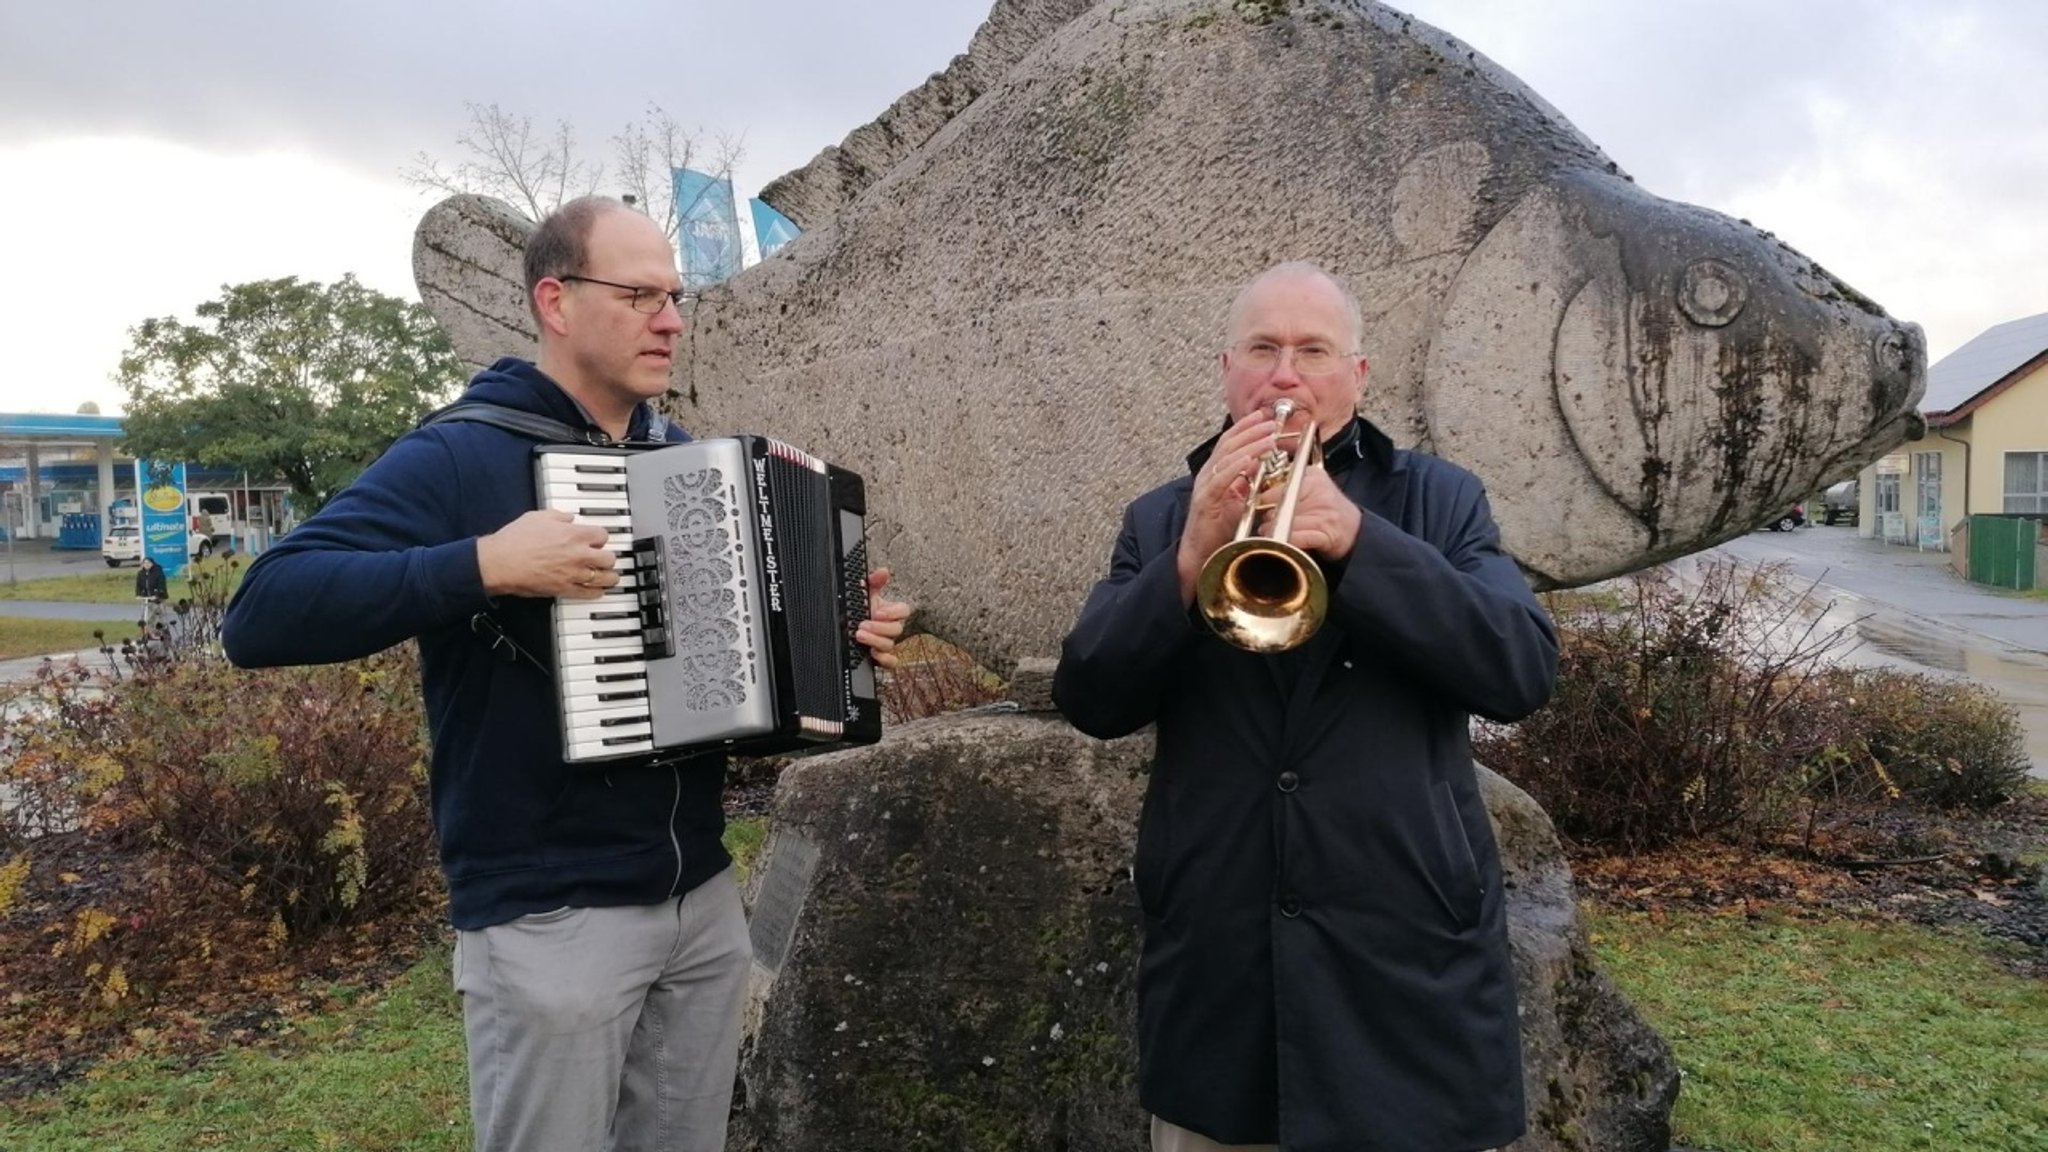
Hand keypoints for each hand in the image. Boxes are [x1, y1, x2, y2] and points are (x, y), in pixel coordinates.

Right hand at [476, 510, 616, 599]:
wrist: (501, 562)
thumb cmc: (515, 540)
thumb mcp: (537, 517)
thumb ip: (558, 516)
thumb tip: (568, 517)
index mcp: (574, 534)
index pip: (603, 535)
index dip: (600, 537)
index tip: (597, 540)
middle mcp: (579, 554)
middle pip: (609, 558)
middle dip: (607, 557)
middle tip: (603, 558)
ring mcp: (573, 573)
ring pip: (605, 578)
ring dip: (609, 576)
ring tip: (609, 576)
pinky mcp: (565, 589)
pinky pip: (590, 594)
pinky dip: (597, 592)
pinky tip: (598, 590)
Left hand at [855, 568, 912, 668]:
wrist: (849, 625)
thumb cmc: (862, 608)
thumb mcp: (867, 593)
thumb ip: (874, 582)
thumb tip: (883, 571)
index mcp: (891, 612)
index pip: (904, 611)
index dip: (893, 613)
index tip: (878, 612)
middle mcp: (891, 628)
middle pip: (897, 630)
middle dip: (879, 628)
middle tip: (863, 624)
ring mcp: (886, 642)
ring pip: (890, 645)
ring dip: (875, 641)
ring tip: (859, 635)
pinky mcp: (881, 656)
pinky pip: (891, 662)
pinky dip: (884, 659)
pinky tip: (872, 654)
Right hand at [1177, 410, 1281, 602]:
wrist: (1197, 554)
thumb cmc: (1218, 530)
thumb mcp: (1236, 501)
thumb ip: (1245, 482)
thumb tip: (1261, 465)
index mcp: (1215, 473)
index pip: (1229, 442)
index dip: (1245, 427)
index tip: (1263, 416)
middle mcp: (1208, 475)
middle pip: (1229, 444)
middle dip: (1251, 431)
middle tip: (1271, 423)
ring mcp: (1205, 487)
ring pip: (1227, 458)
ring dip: (1250, 445)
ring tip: (1269, 437)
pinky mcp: (1205, 501)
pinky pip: (1222, 479)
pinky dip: (1237, 467)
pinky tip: (1251, 459)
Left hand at [1255, 466, 1361, 560]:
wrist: (1353, 530)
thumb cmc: (1325, 509)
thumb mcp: (1310, 487)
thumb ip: (1286, 485)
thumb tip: (1254, 491)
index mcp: (1312, 475)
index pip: (1280, 483)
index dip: (1263, 496)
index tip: (1255, 504)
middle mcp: (1319, 490)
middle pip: (1281, 502)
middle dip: (1266, 514)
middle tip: (1260, 521)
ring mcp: (1323, 512)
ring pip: (1286, 520)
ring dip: (1271, 530)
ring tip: (1266, 532)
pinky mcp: (1325, 533)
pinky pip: (1298, 537)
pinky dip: (1285, 541)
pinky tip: (1278, 542)